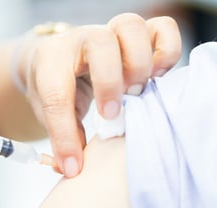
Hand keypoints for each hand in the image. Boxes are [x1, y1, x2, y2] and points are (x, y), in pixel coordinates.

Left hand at [19, 13, 181, 176]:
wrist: (62, 57)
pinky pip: (163, 28)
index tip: (74, 164)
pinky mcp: (139, 34)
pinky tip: (157, 76)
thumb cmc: (56, 86)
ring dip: (139, 65)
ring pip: (132, 28)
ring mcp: (112, 31)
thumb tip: (73, 170)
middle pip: (100, 42)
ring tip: (137, 93)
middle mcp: (82, 39)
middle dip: (109, 82)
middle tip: (112, 113)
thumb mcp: (49, 111)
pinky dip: (166, 52)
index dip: (65, 133)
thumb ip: (63, 136)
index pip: (56, 93)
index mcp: (51, 59)